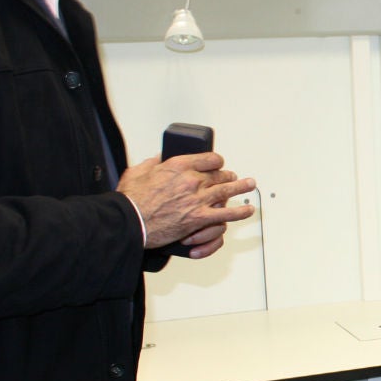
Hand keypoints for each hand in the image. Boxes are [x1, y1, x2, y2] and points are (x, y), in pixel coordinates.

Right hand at [118, 152, 256, 256]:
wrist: (130, 221)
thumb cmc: (131, 200)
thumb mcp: (137, 172)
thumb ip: (152, 163)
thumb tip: (158, 159)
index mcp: (178, 166)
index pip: (208, 159)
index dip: (216, 162)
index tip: (218, 164)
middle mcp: (192, 180)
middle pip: (219, 175)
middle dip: (228, 175)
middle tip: (233, 177)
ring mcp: (197, 199)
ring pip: (227, 190)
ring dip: (241, 187)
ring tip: (250, 185)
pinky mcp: (199, 218)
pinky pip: (226, 214)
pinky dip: (240, 212)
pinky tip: (248, 209)